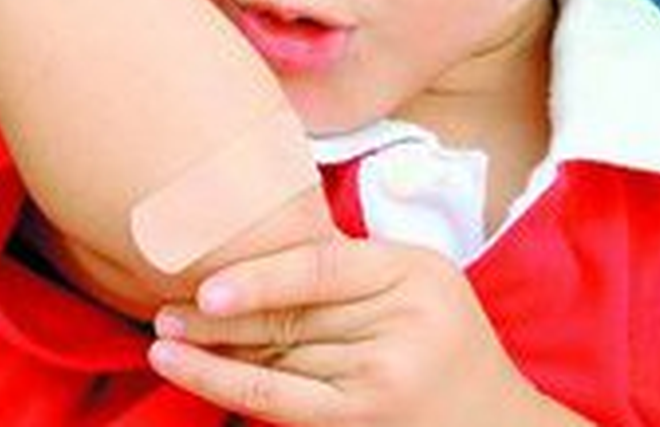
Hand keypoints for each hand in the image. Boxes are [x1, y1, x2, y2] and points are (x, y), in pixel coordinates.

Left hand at [147, 239, 572, 425]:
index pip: (321, 268)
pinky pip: (280, 401)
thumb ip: (348, 266)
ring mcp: (386, 377)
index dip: (257, 277)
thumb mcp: (416, 281)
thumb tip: (244, 250)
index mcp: (416, 271)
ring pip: (279, 359)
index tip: (205, 287)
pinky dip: (226, 384)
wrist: (496, 422)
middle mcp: (405, 323)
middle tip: (163, 310)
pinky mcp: (365, 419)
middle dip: (219, 318)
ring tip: (163, 339)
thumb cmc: (442, 338)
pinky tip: (184, 371)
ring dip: (213, 352)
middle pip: (292, 319)